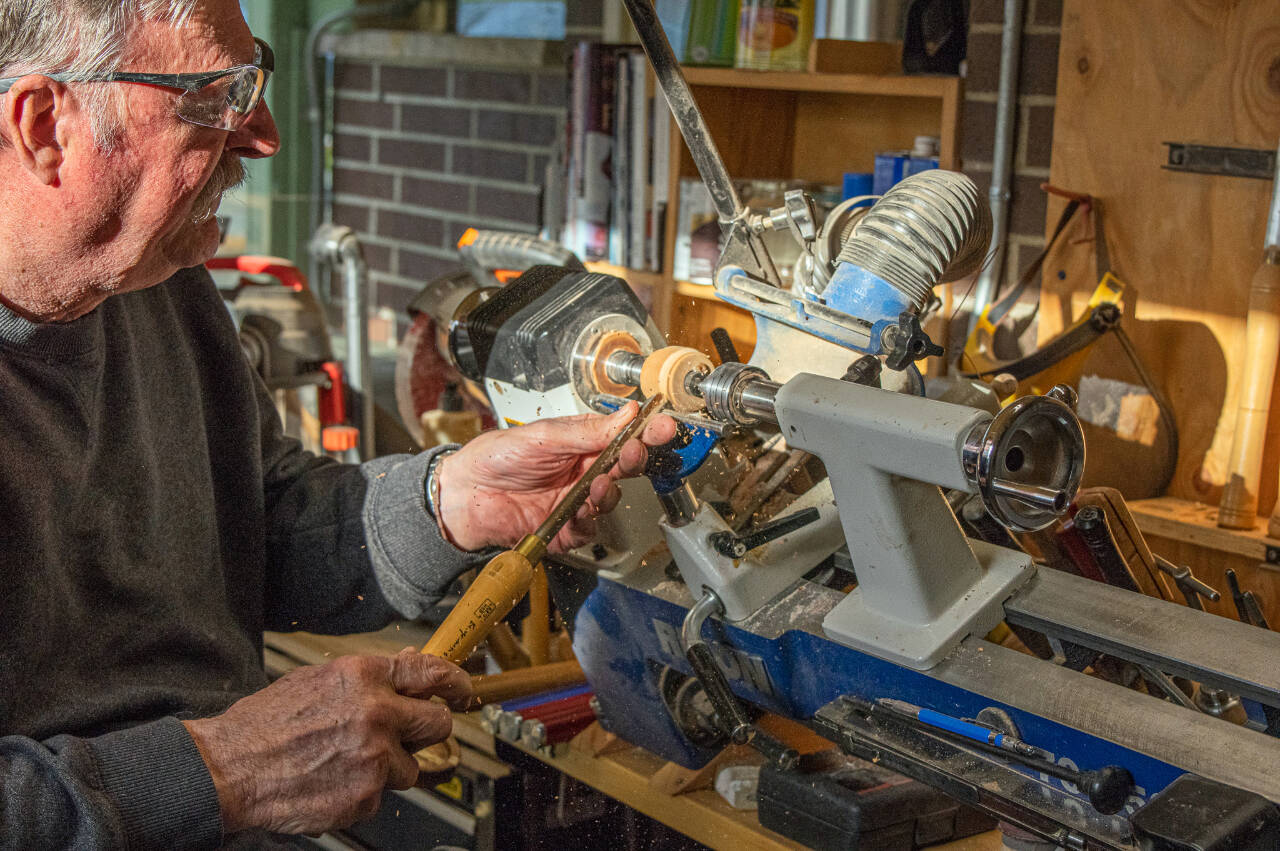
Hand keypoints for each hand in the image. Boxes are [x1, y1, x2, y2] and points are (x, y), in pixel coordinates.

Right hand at [183, 649, 471, 834]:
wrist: (229, 768)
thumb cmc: (267, 724)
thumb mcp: (320, 680)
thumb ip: (372, 676)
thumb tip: (413, 664)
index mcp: (364, 677)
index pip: (432, 672)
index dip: (456, 682)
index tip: (463, 690)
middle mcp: (377, 713)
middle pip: (438, 723)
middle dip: (426, 730)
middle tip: (406, 735)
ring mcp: (375, 757)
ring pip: (411, 765)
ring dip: (388, 766)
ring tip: (346, 761)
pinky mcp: (366, 795)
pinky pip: (382, 794)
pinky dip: (363, 791)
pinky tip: (333, 780)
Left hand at [434, 401, 677, 552]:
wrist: (462, 496)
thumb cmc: (495, 457)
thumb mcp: (543, 436)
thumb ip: (586, 430)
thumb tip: (626, 412)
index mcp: (581, 441)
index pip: (622, 435)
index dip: (645, 431)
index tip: (662, 427)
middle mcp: (583, 470)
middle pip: (624, 467)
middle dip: (633, 460)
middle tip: (633, 453)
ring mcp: (575, 499)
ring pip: (611, 500)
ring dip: (608, 492)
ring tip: (597, 483)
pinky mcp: (565, 528)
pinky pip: (588, 529)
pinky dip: (586, 521)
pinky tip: (576, 511)